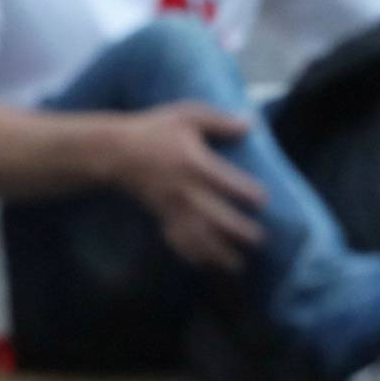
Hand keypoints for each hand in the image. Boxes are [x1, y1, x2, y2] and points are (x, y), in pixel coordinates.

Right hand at [109, 101, 267, 271]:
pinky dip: (193, 256)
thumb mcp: (187, 115)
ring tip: (239, 265)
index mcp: (196, 164)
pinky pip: (179, 242)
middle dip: (241, 232)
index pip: (229, 184)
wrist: (116, 152)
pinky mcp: (161, 218)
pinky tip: (206, 264)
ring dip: (220, 254)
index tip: (263, 201)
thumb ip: (219, 121)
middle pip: (219, 219)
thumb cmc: (155, 130)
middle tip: (260, 240)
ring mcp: (173, 208)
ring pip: (201, 238)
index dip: (249, 195)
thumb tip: (248, 125)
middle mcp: (187, 191)